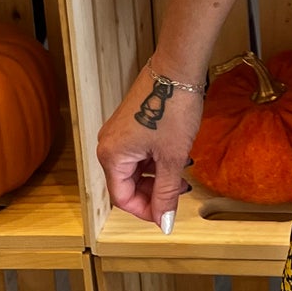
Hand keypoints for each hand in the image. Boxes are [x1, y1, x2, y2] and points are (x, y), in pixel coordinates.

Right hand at [97, 63, 201, 231]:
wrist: (177, 68)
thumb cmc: (173, 109)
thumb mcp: (172, 157)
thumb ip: (166, 193)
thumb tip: (163, 222)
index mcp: (111, 156)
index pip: (123, 198)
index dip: (146, 210)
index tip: (167, 215)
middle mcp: (108, 145)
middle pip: (127, 184)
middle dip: (154, 192)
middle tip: (180, 193)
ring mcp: (118, 132)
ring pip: (135, 168)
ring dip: (158, 176)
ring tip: (183, 174)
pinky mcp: (130, 122)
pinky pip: (139, 151)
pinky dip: (156, 159)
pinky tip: (177, 156)